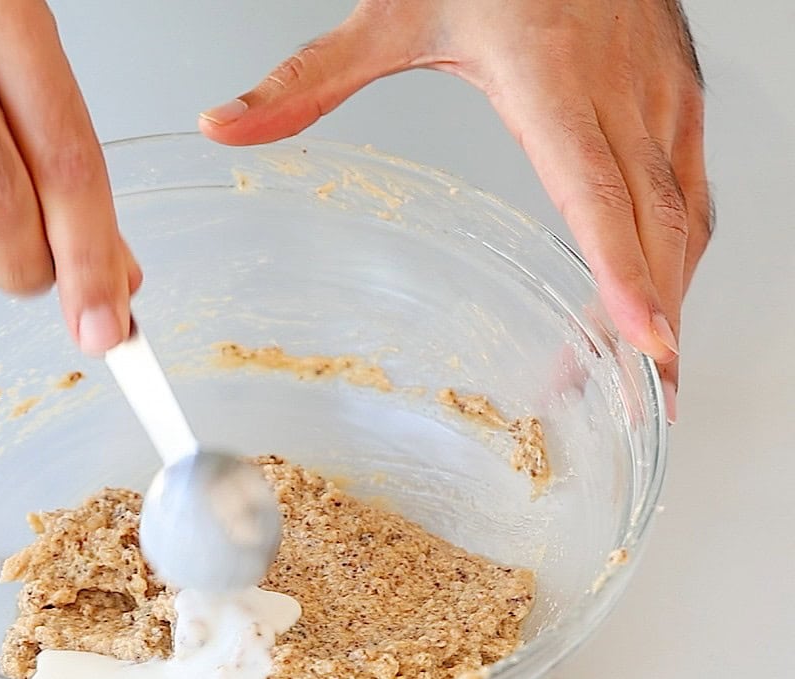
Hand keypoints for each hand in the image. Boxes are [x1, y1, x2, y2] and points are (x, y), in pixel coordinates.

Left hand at [198, 0, 710, 418]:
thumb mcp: (395, 13)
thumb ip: (308, 80)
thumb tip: (224, 126)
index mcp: (551, 80)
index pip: (593, 195)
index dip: (623, 275)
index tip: (645, 342)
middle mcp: (619, 92)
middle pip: (652, 227)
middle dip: (654, 321)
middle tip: (646, 402)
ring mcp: (659, 94)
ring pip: (682, 216)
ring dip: (668, 297)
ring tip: (647, 375)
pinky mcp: (676, 97)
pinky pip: (690, 191)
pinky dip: (676, 255)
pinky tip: (655, 295)